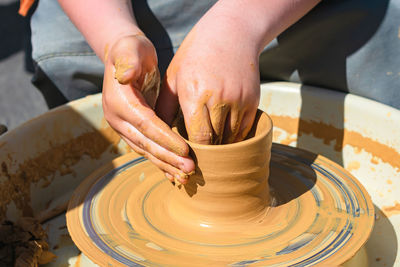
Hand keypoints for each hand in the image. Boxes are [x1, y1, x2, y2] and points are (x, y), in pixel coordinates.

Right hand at [102, 35, 194, 182]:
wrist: (126, 57)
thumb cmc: (132, 50)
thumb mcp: (131, 48)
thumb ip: (128, 60)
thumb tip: (124, 77)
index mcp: (119, 101)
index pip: (145, 124)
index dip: (165, 138)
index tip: (186, 149)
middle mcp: (117, 119)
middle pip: (146, 143)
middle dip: (168, 158)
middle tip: (190, 169)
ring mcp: (123, 127)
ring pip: (146, 151)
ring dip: (166, 165)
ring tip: (185, 177)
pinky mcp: (133, 131)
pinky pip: (148, 149)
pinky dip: (161, 162)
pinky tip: (174, 174)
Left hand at [156, 21, 259, 144]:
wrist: (230, 33)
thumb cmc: (195, 55)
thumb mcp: (173, 77)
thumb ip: (164, 106)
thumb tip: (157, 132)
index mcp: (195, 95)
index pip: (198, 137)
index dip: (195, 151)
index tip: (188, 156)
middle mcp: (219, 100)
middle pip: (216, 141)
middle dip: (207, 152)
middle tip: (198, 158)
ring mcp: (238, 101)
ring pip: (232, 138)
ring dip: (221, 146)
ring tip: (211, 148)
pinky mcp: (252, 101)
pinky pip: (245, 129)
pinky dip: (235, 137)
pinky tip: (225, 136)